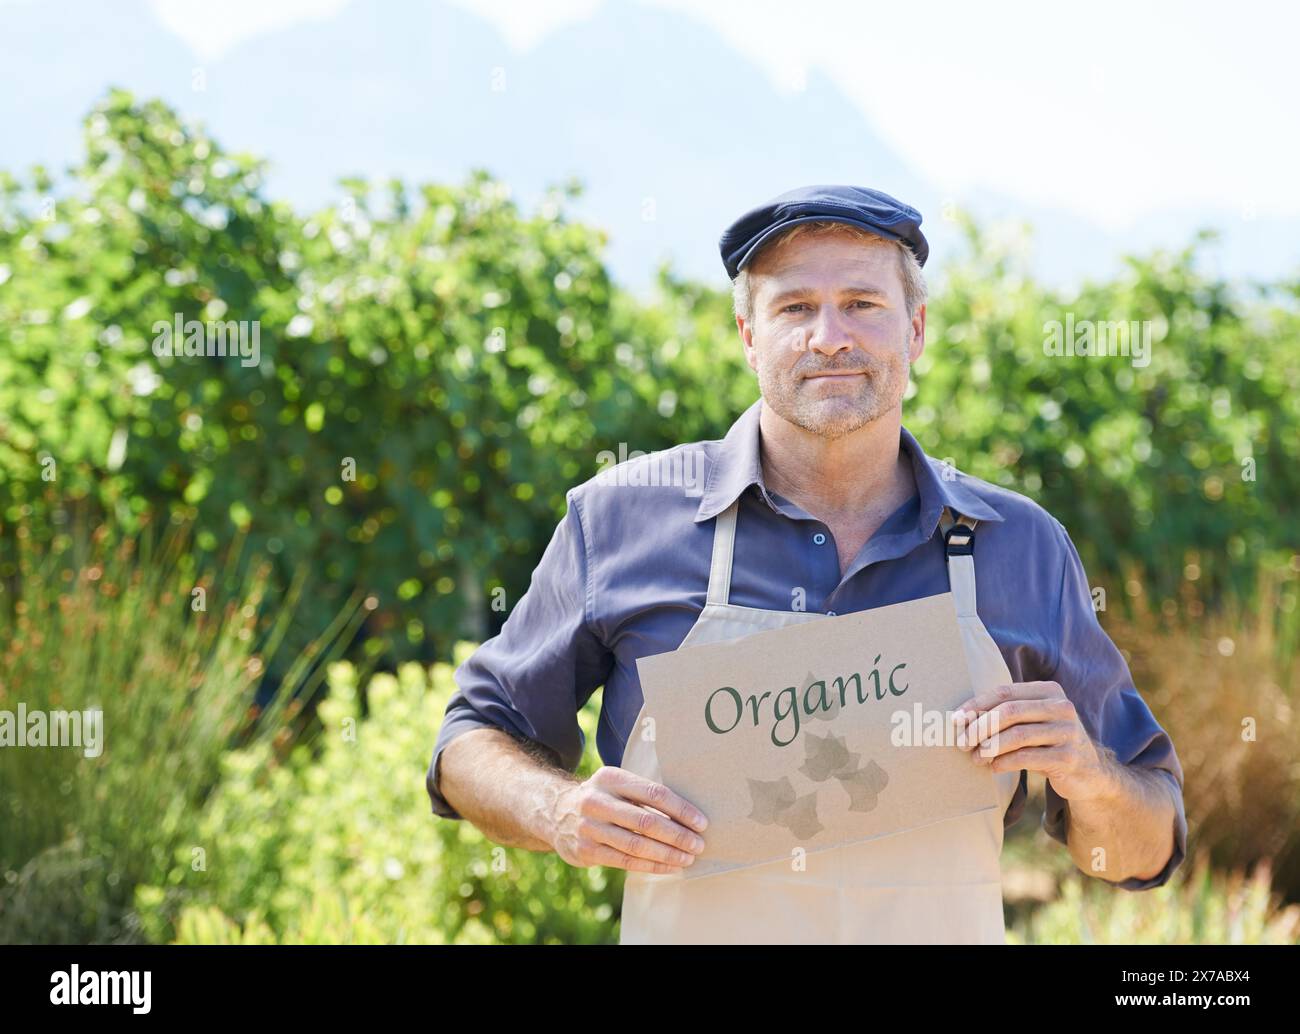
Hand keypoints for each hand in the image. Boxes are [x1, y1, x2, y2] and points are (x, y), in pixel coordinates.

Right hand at [548, 766, 709, 873]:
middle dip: (677, 835)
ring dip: (667, 854)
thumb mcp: (617, 784)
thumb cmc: (603, 797)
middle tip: (698, 844)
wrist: (555, 812)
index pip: (653, 793)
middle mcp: (597, 801)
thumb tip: (688, 814)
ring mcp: (589, 828)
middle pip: (646, 821)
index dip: (681, 809)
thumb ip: (644, 794)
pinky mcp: (586, 851)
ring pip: (636, 845)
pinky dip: (652, 865)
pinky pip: (625, 861)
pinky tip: (670, 867)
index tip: (701, 822)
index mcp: (611, 778)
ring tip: (688, 858)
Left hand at [951, 681, 1117, 802]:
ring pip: (1017, 736)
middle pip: (1009, 712)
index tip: (956, 720)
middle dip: (980, 727)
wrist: (1089, 773)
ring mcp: (1068, 732)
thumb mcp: (1032, 721)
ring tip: (976, 757)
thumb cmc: (1048, 742)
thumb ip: (1005, 714)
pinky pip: (1027, 758)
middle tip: (962, 742)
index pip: (1005, 692)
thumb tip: (962, 718)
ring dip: (989, 747)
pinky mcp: (1068, 757)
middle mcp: (1062, 707)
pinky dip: (1004, 762)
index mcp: (1049, 690)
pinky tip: (993, 767)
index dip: (977, 705)